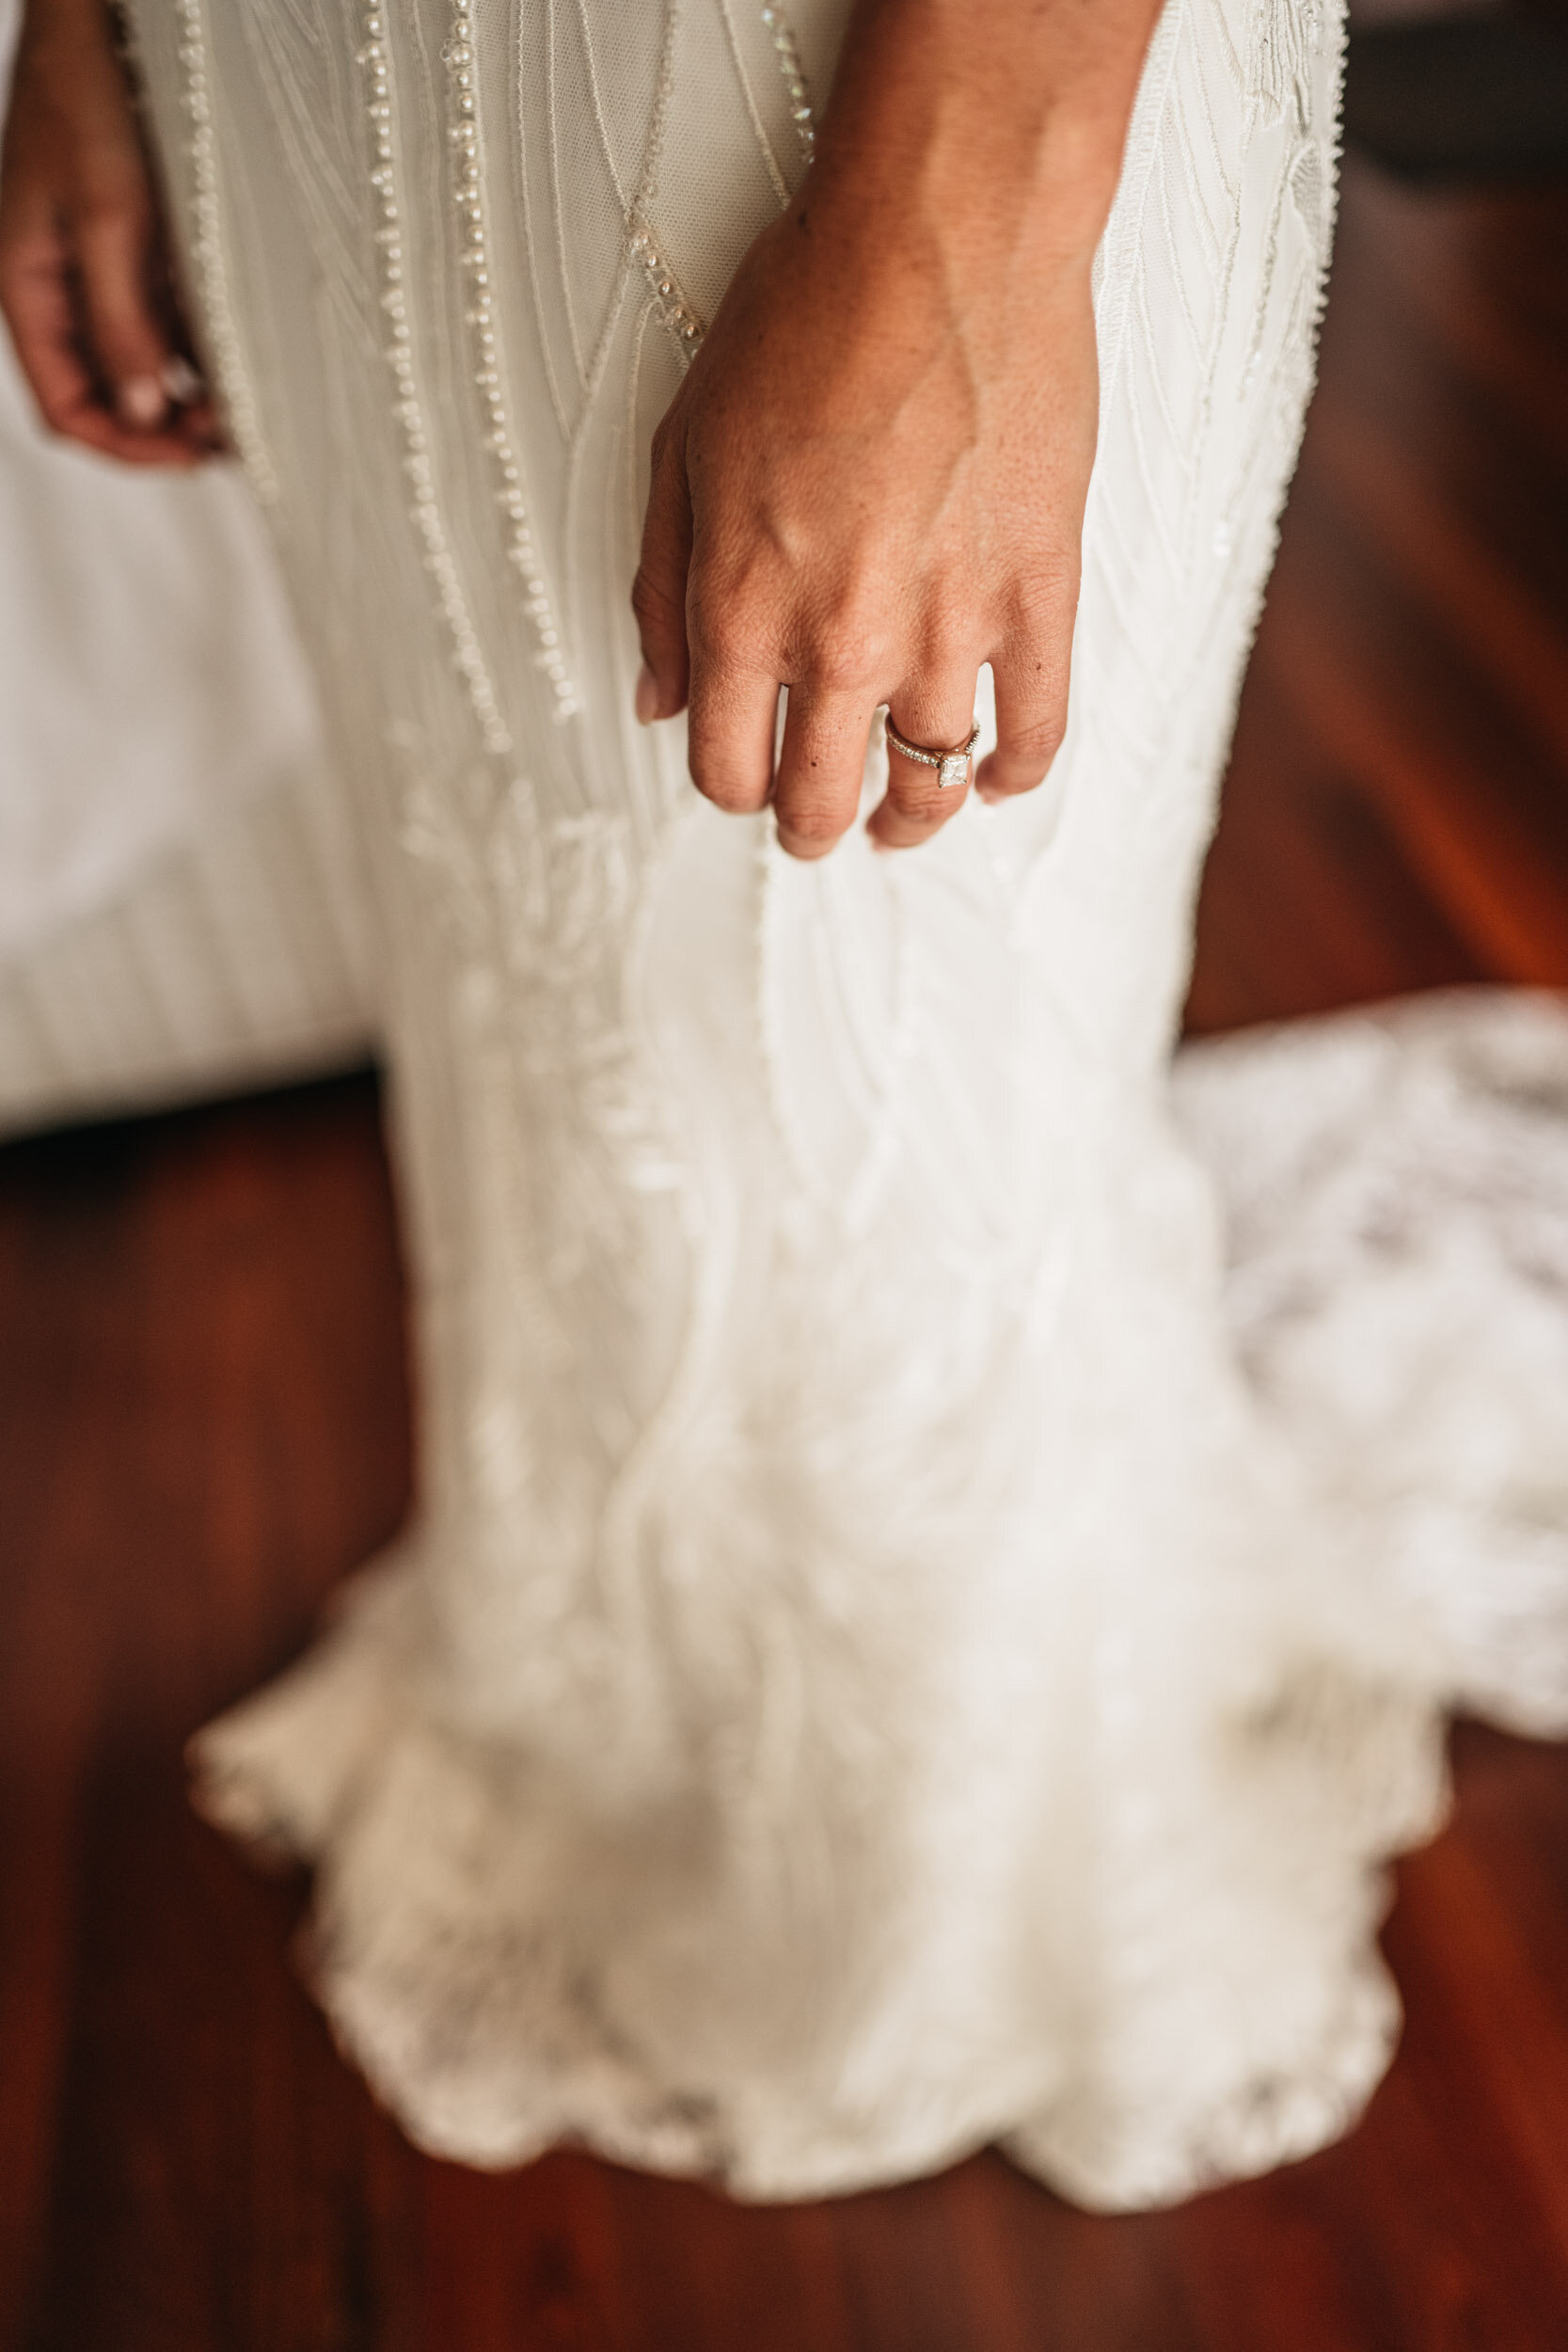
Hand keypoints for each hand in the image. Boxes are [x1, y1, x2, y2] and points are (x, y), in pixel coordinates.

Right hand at [0, 0, 218, 463]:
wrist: (108, 17)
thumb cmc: (93, 94)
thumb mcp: (108, 216)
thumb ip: (122, 319)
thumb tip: (147, 409)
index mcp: (26, 287)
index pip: (67, 409)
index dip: (128, 446)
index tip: (193, 456)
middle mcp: (60, 290)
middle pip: (107, 399)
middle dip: (165, 431)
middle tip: (234, 438)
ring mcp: (99, 272)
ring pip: (143, 369)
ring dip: (192, 398)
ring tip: (250, 408)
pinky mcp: (138, 250)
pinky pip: (169, 324)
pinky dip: (204, 351)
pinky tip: (246, 357)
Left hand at [632, 0, 1158, 857]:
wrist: (943, 235)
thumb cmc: (806, 314)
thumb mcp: (683, 443)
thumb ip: (660, 587)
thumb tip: (657, 701)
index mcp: (742, 607)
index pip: (727, 768)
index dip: (732, 787)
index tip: (746, 776)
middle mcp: (841, 641)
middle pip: (820, 799)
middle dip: (810, 827)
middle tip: (818, 825)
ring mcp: (949, 629)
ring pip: (927, 784)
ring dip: (909, 819)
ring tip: (901, 819)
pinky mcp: (1039, 597)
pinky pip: (1035, 730)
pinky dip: (1013, 772)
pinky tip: (994, 776)